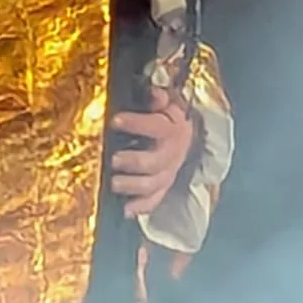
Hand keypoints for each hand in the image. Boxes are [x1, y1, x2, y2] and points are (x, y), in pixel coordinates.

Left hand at [110, 88, 196, 219]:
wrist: (188, 136)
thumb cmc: (168, 117)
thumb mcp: (166, 102)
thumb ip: (158, 97)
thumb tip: (154, 92)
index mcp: (171, 129)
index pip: (155, 126)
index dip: (135, 123)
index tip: (115, 121)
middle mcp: (171, 154)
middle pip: (155, 162)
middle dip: (134, 162)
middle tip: (114, 159)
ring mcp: (167, 173)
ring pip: (153, 184)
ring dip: (133, 186)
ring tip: (114, 183)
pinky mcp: (162, 187)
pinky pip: (155, 200)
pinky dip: (141, 207)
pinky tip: (126, 210)